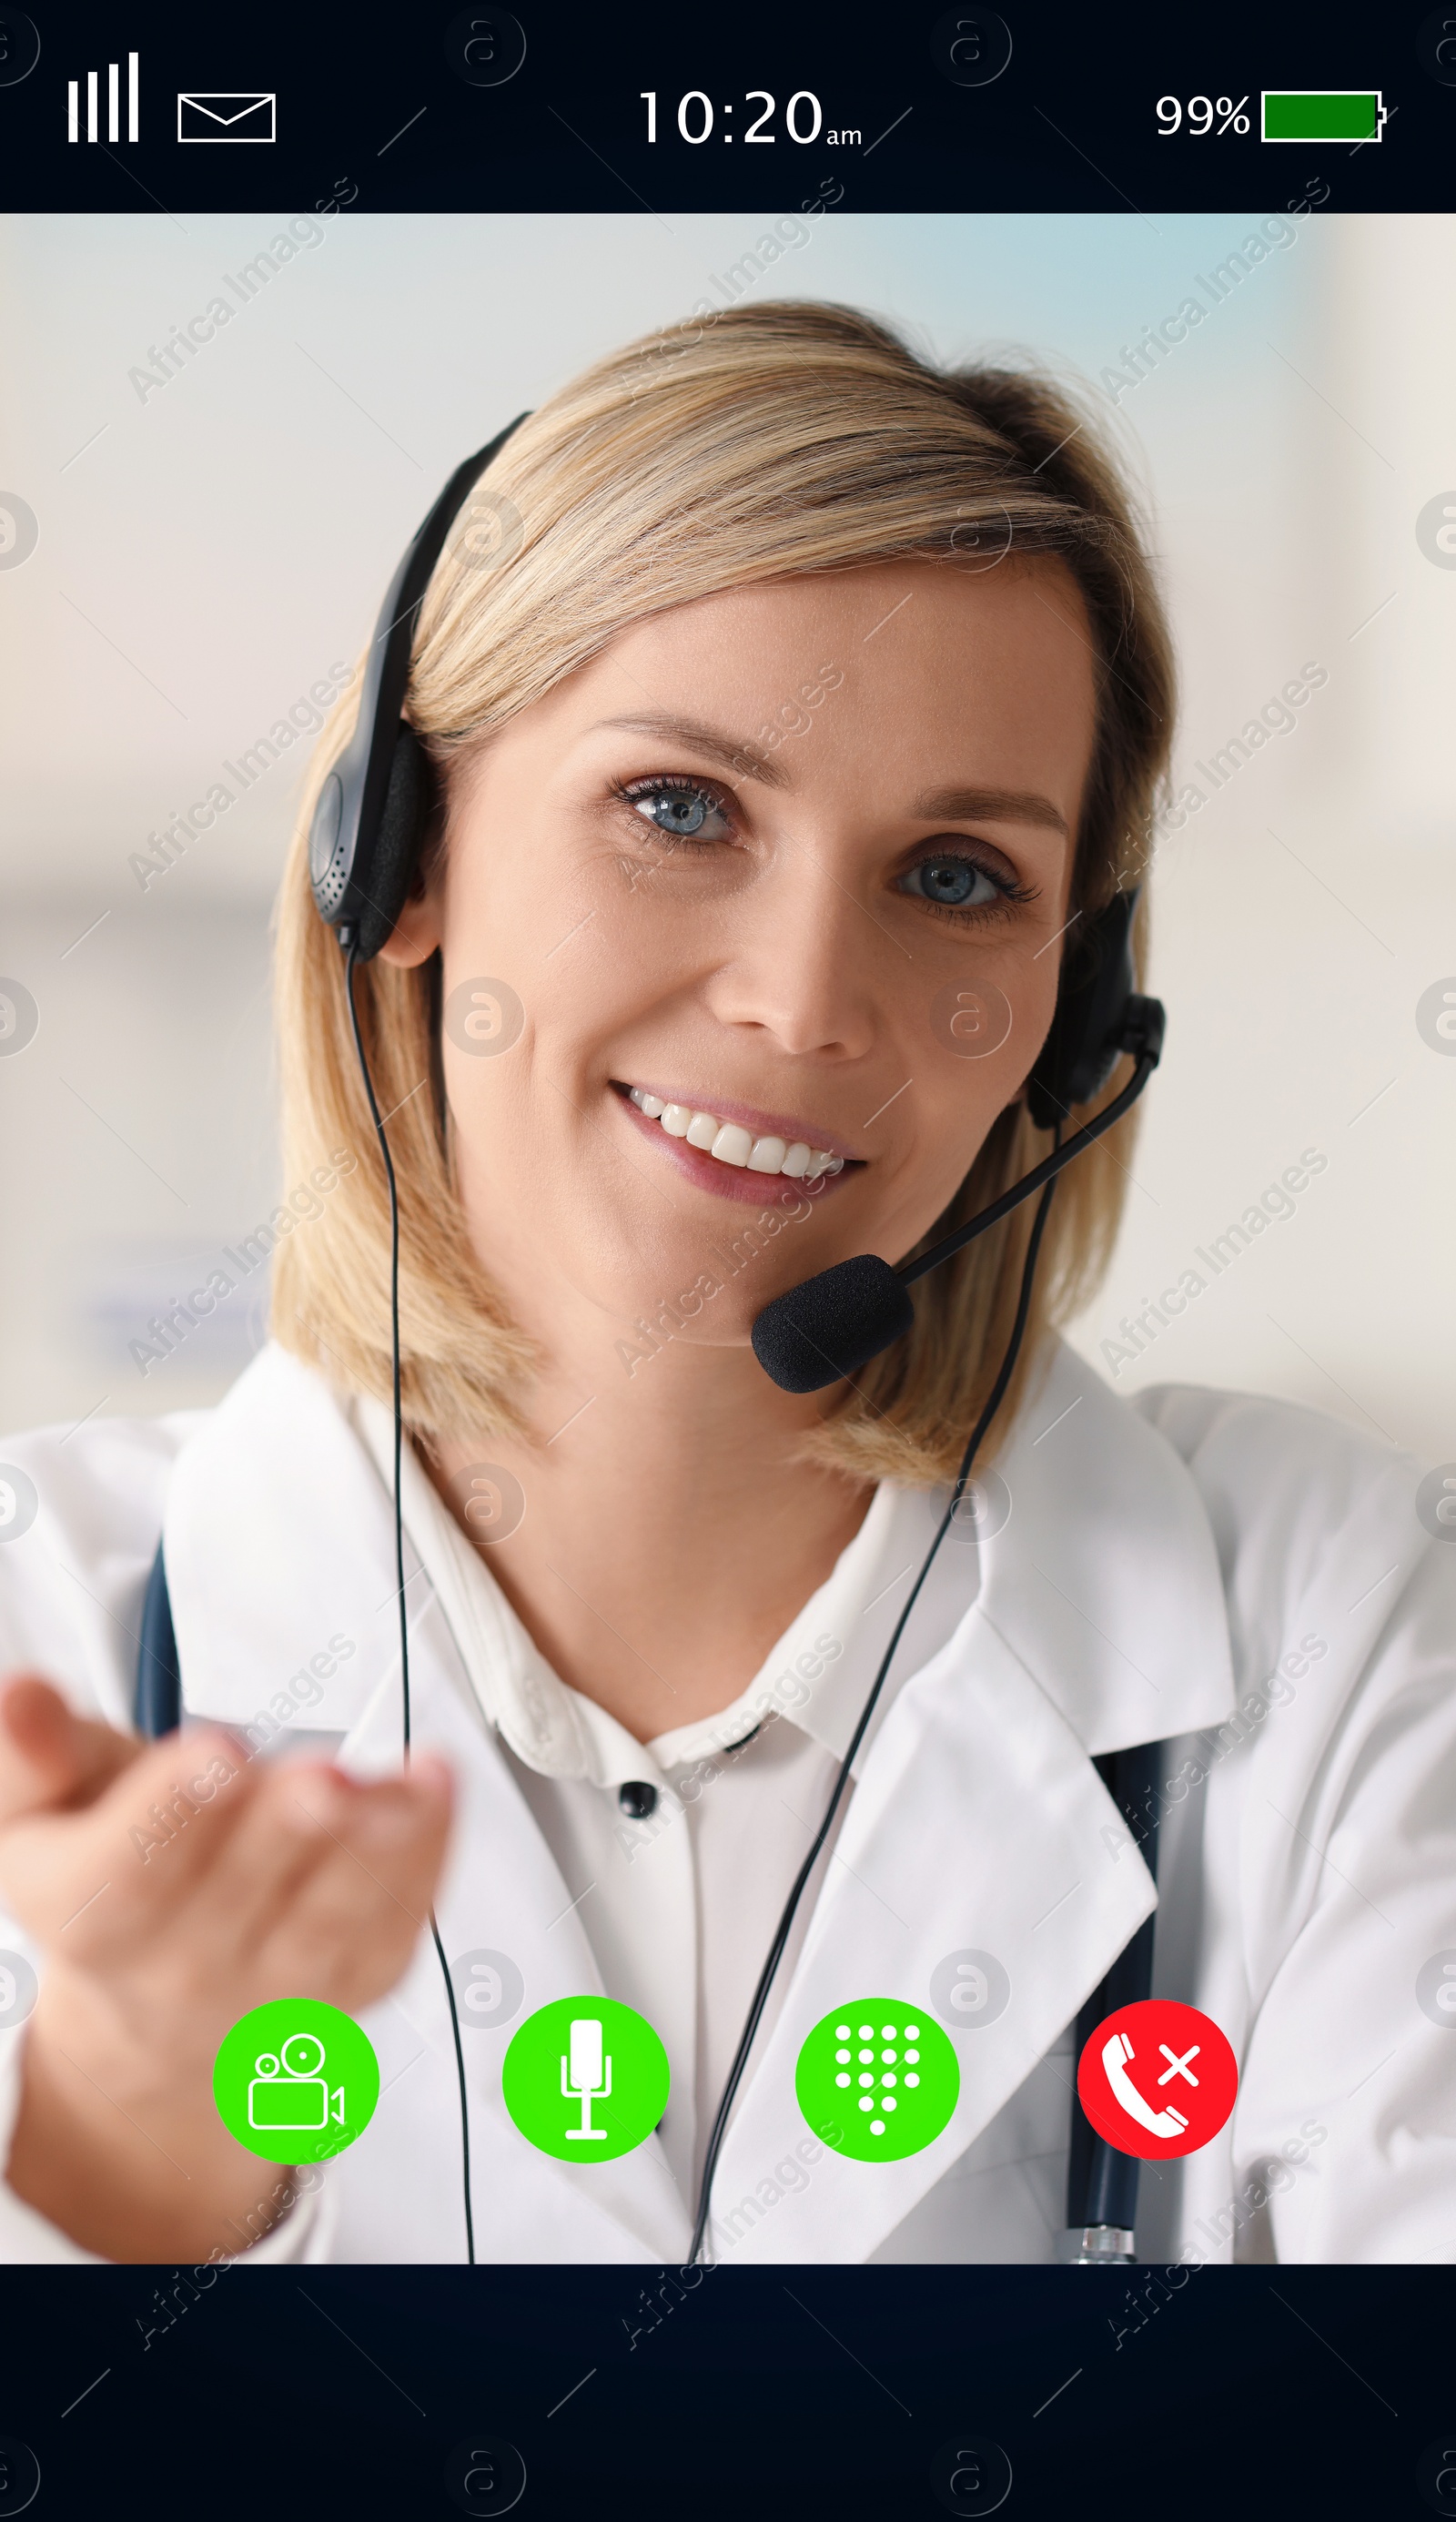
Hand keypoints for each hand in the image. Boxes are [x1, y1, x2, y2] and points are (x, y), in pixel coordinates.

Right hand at [0, 1674, 451, 2262]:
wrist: (156, 2017)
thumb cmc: (99, 1869)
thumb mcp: (39, 1810)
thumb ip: (35, 1752)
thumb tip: (21, 1692)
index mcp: (88, 1913)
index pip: (127, 1874)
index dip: (172, 1810)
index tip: (217, 1749)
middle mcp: (180, 1969)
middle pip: (240, 1896)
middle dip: (286, 1829)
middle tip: (323, 1774)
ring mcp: (274, 1987)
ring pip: (329, 1920)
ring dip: (373, 1851)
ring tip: (404, 1789)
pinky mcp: (352, 1982)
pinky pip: (393, 1924)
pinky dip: (425, 1856)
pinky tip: (436, 1785)